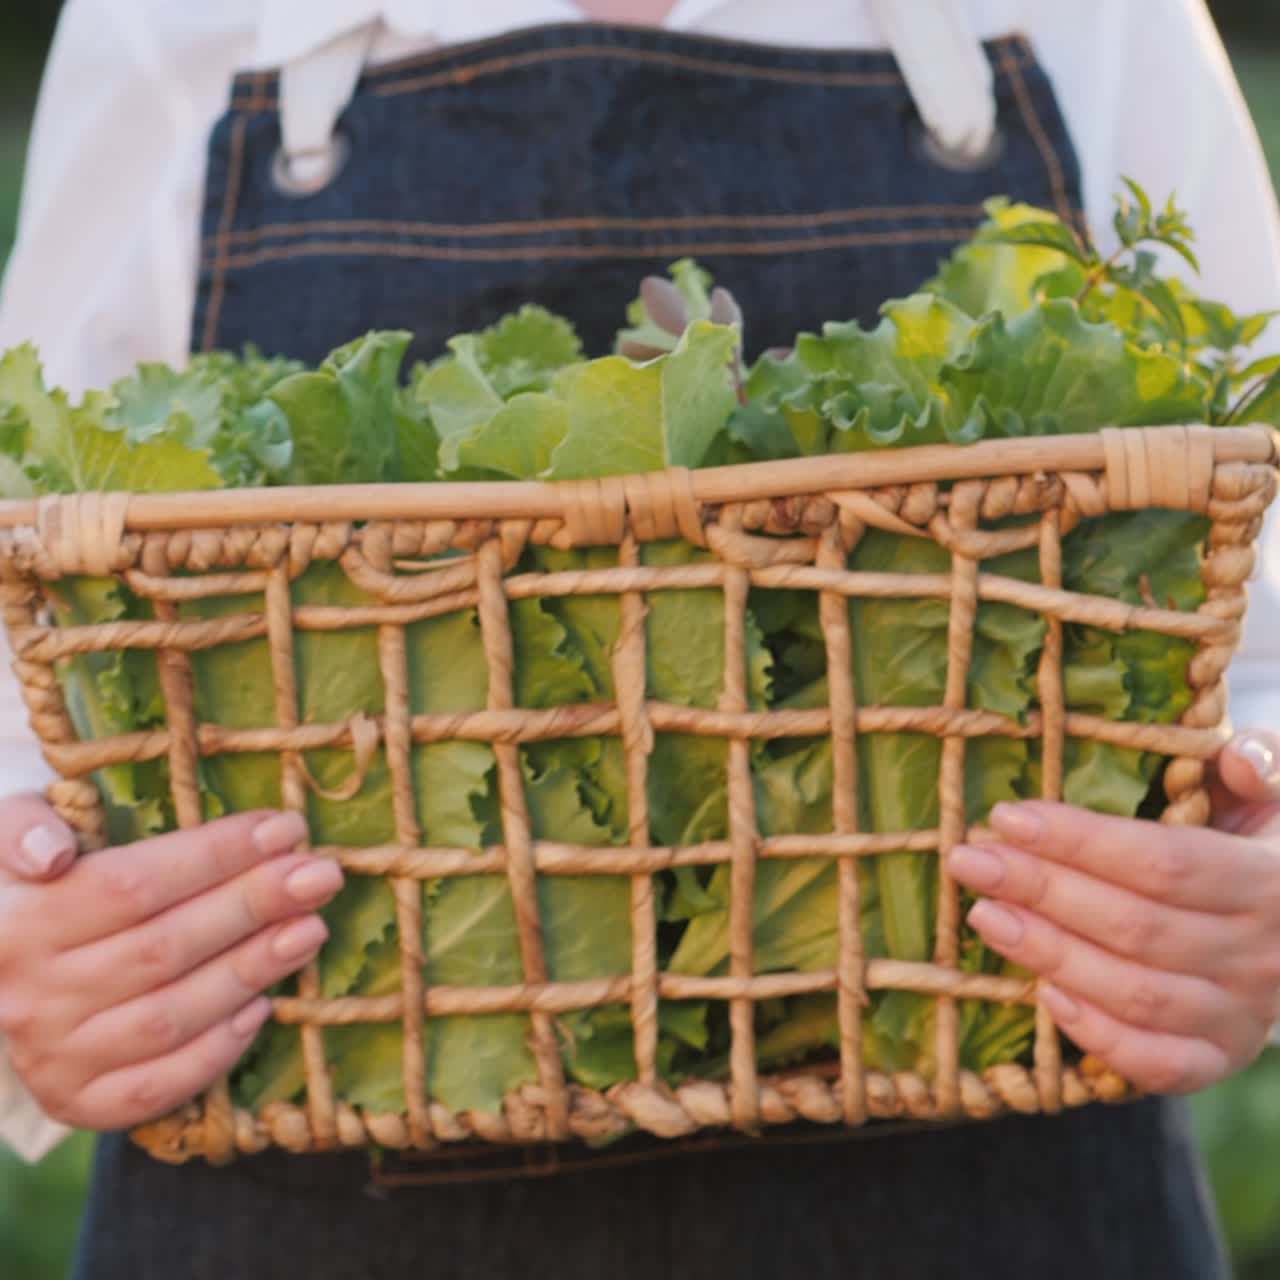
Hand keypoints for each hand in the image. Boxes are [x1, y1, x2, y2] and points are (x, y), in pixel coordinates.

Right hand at [0, 796, 342, 1129]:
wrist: (4, 978)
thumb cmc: (39, 890)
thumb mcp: (17, 838)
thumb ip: (27, 827)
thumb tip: (51, 854)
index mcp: (17, 924)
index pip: (132, 886)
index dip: (217, 855)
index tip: (286, 828)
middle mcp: (30, 996)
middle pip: (163, 949)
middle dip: (254, 906)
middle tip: (321, 876)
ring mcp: (53, 1057)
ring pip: (170, 1017)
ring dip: (251, 970)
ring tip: (311, 929)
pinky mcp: (78, 1102)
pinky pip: (158, 1086)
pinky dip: (217, 1049)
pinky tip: (263, 1005)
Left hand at [946, 730, 1279, 1094]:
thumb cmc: (1253, 842)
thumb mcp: (1268, 795)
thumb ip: (1261, 765)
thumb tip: (1238, 758)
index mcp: (1268, 882)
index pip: (1164, 863)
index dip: (1080, 841)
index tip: (1005, 817)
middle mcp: (1260, 955)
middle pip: (1135, 926)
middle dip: (1040, 889)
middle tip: (968, 860)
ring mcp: (1240, 1015)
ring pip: (1136, 994)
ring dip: (1050, 954)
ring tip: (982, 915)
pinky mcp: (1217, 1057)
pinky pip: (1159, 1064)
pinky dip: (1099, 1036)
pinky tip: (1042, 995)